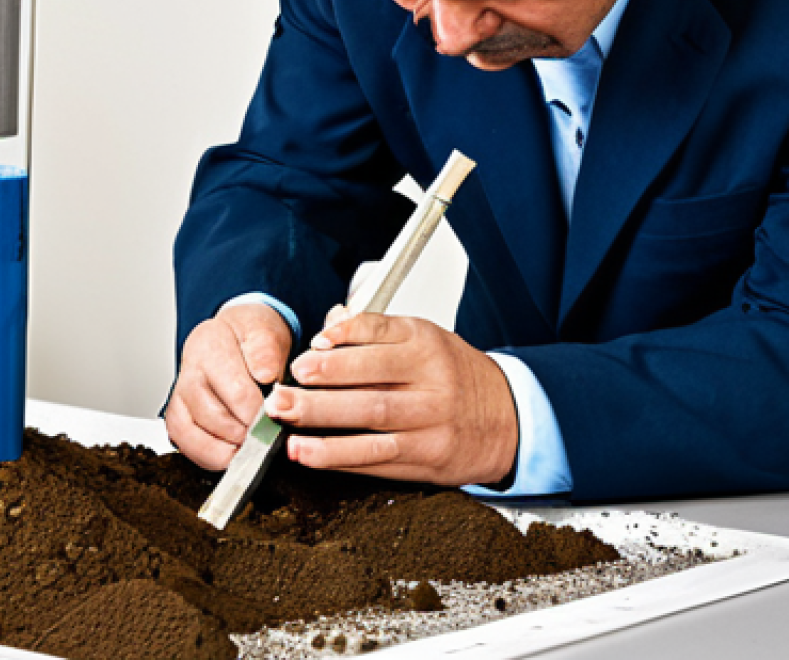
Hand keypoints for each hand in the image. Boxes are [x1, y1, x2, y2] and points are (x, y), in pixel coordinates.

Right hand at [164, 302, 292, 469]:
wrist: (237, 339)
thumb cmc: (251, 339)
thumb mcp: (266, 332)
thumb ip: (267, 352)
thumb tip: (266, 375)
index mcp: (210, 346)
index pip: (237, 392)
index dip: (259, 413)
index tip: (276, 419)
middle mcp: (188, 372)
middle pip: (214, 418)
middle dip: (246, 434)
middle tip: (267, 438)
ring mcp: (179, 397)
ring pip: (195, 437)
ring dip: (227, 449)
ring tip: (251, 446)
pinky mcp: (176, 418)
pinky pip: (187, 447)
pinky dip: (211, 457)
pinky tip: (232, 452)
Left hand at [264, 305, 517, 485]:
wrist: (506, 417)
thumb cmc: (453, 373)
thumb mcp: (422, 338)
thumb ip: (373, 331)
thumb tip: (328, 329)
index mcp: (427, 344)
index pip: (379, 335)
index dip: (342, 341)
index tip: (309, 348)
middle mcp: (432, 382)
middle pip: (370, 385)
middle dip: (320, 391)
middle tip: (282, 393)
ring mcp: (432, 424)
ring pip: (372, 425)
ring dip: (323, 429)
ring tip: (287, 428)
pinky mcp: (428, 459)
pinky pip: (378, 459)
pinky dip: (340, 457)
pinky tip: (310, 454)